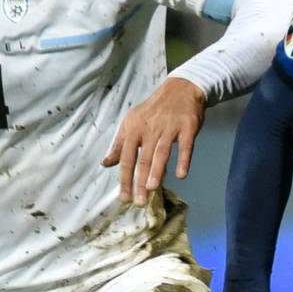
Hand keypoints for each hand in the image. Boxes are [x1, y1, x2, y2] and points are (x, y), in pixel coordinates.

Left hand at [102, 76, 204, 205]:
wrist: (180, 89)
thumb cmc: (154, 111)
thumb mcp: (132, 123)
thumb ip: (119, 145)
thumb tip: (105, 163)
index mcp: (133, 129)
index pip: (126, 157)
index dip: (124, 178)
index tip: (124, 198)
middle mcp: (150, 129)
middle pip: (143, 158)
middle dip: (139, 181)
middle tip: (139, 202)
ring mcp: (169, 128)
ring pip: (161, 152)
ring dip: (157, 170)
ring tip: (152, 188)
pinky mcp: (187, 127)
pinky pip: (185, 146)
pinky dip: (184, 160)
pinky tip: (181, 174)